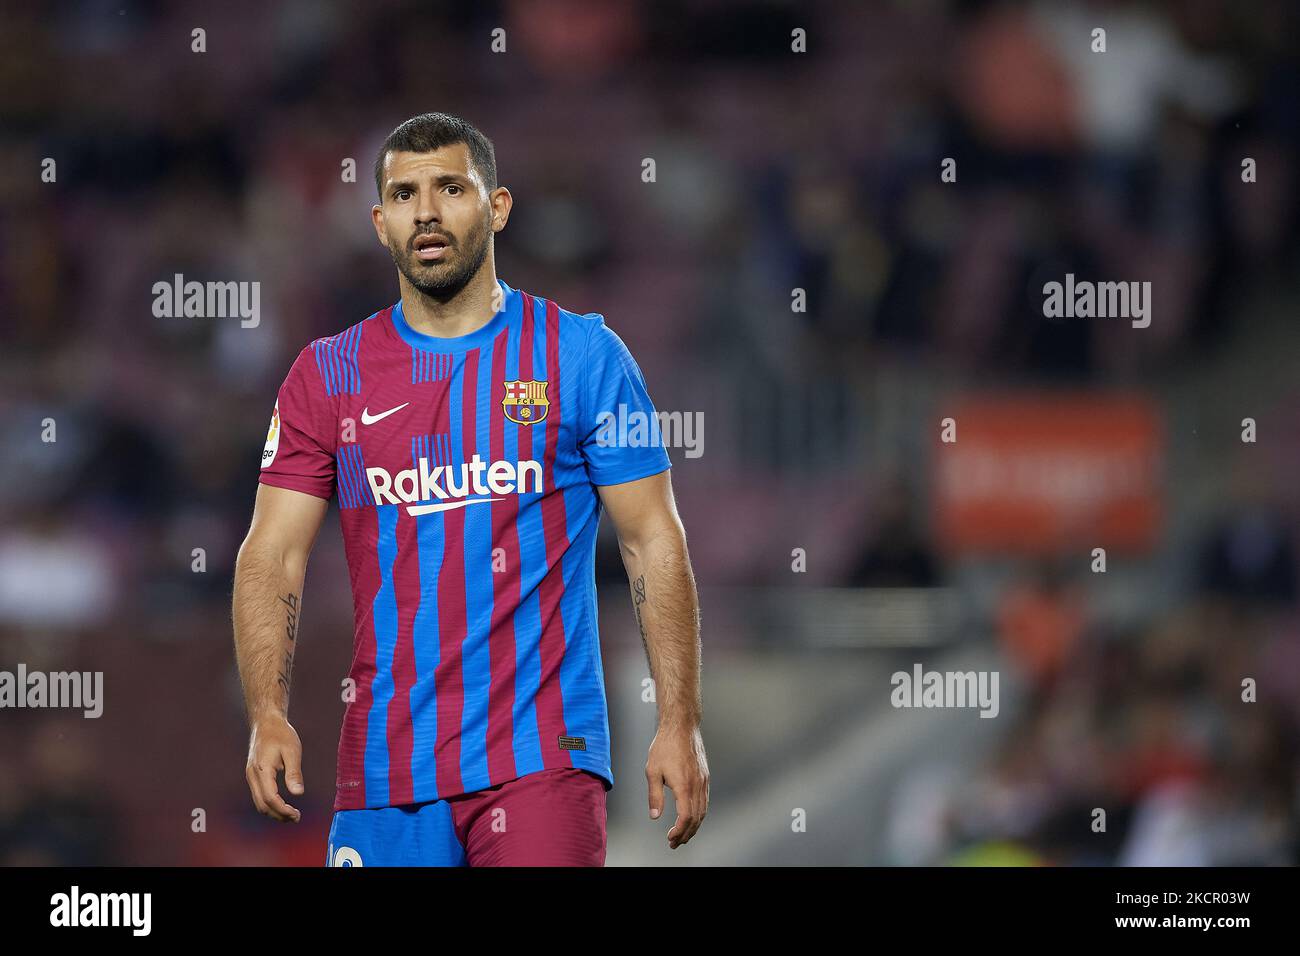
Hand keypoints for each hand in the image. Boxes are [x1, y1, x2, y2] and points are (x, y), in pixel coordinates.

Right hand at [245, 716, 303, 822]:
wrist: (265, 722)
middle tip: (296, 818)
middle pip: (262, 805)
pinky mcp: (253, 775)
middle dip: (279, 815)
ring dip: (274, 812)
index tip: (297, 815)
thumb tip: (298, 793)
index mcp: (262, 770)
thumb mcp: (292, 751)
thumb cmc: (281, 734)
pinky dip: (269, 804)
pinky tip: (282, 804)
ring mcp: (250, 776)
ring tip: (291, 814)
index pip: (270, 798)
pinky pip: (258, 796)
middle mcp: (253, 775)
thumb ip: (294, 773)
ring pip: (259, 802)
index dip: (283, 810)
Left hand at [646, 724, 708, 848]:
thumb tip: (654, 816)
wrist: (681, 727)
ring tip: (684, 834)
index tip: (670, 838)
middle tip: (676, 843)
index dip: (679, 831)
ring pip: (703, 810)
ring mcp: (704, 781)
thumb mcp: (652, 771)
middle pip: (696, 818)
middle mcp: (697, 785)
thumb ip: (654, 796)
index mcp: (684, 785)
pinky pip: (705, 800)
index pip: (686, 817)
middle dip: (687, 834)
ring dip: (694, 825)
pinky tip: (692, 816)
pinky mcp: (705, 776)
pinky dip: (699, 813)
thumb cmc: (665, 745)